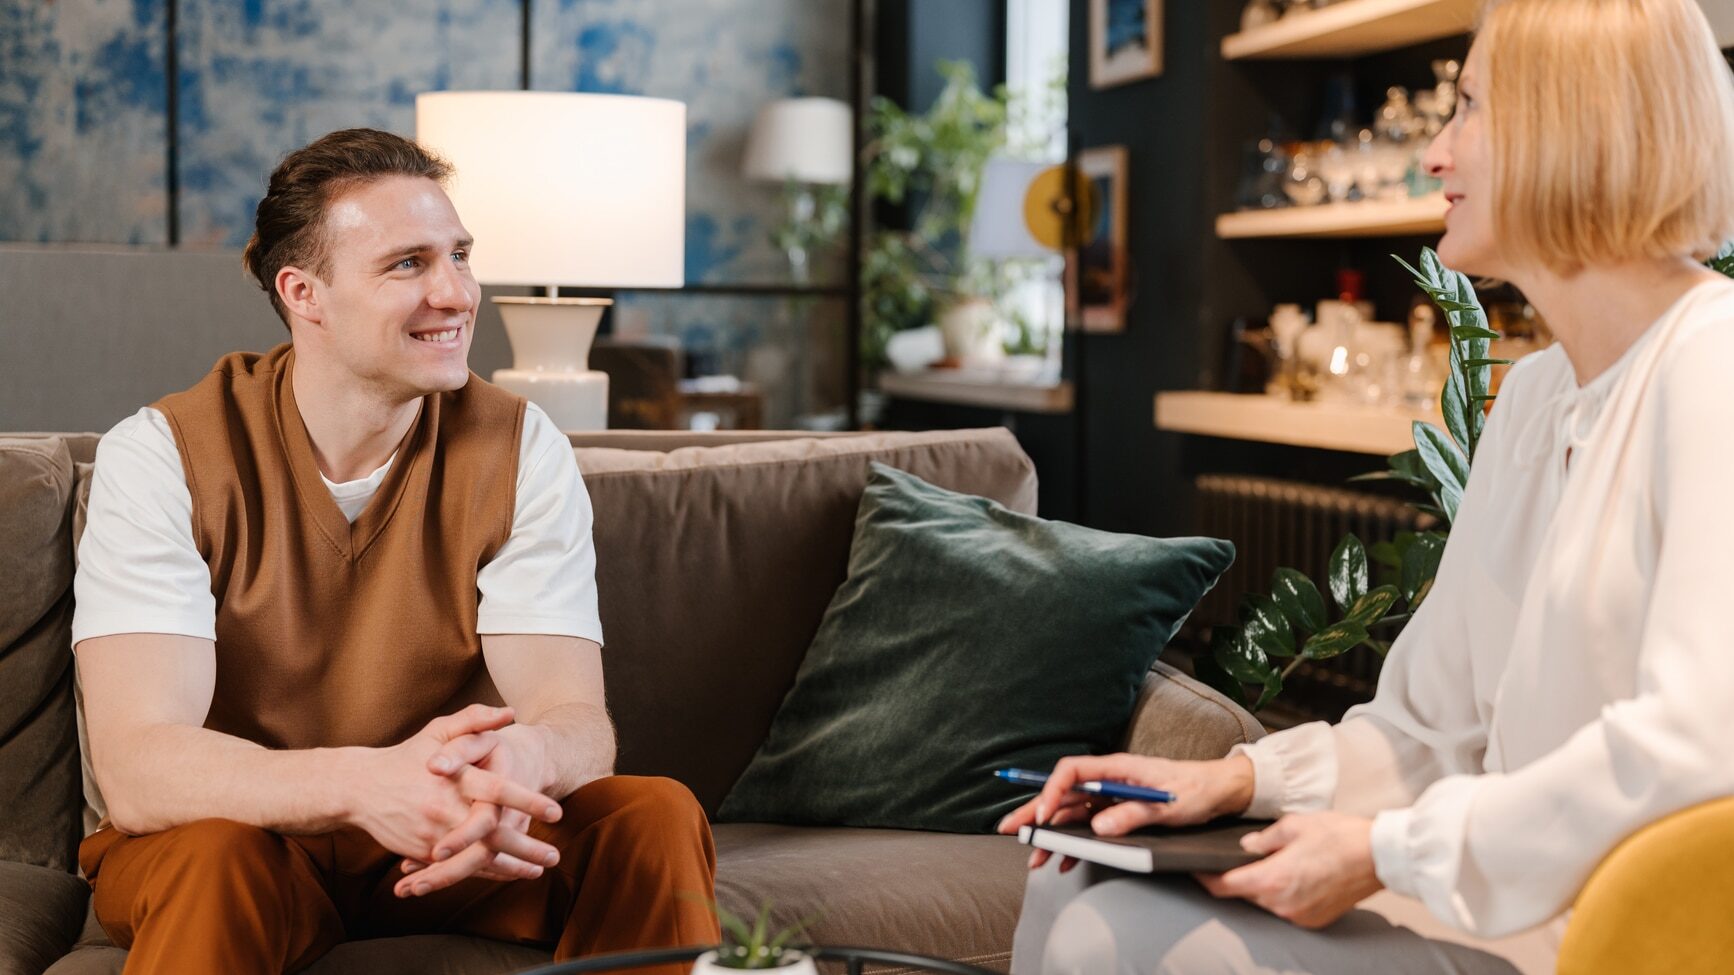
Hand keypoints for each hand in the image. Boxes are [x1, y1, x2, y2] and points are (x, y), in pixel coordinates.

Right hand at [344, 705, 556, 888]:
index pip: (497, 791)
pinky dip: (485, 873)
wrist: (360, 788)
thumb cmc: (407, 756)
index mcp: (454, 779)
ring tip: (538, 869)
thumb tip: (510, 713)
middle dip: (526, 847)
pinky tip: (509, 874)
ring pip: (478, 858)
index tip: (555, 812)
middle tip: (555, 855)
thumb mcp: (438, 730)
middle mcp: (445, 810)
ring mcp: (434, 835)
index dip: (527, 802)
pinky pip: (459, 867)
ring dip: (510, 867)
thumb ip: (474, 720)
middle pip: (492, 834)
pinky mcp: (425, 852)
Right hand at [996, 753, 1255, 869]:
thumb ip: (1133, 813)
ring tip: (1031, 857)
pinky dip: (1072, 844)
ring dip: (1050, 835)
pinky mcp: (1116, 811)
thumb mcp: (1168, 804)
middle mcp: (1108, 779)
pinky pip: (1086, 826)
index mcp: (1117, 767)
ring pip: (1070, 814)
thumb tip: (1101, 826)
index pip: (1072, 771)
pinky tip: (1061, 862)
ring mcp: (1110, 796)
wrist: (1218, 791)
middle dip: (1034, 812)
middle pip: (1062, 793)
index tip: (1043, 817)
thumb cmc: (1195, 789)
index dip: (1052, 792)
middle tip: (1009, 829)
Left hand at [1196, 812, 1381, 928]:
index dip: (1205, 878)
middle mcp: (1283, 904)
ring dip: (1262, 886)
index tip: (1196, 869)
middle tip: (1235, 859)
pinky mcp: (1314, 920)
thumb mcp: (1293, 825)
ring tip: (1273, 863)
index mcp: (1273, 879)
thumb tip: (1245, 847)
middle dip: (1237, 878)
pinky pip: (1286, 909)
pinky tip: (1293, 876)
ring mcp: (1299, 916)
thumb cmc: (1338, 835)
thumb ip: (1263, 839)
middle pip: (1245, 894)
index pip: (1224, 886)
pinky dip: (1282, 895)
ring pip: (1265, 902)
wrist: (1379, 856)